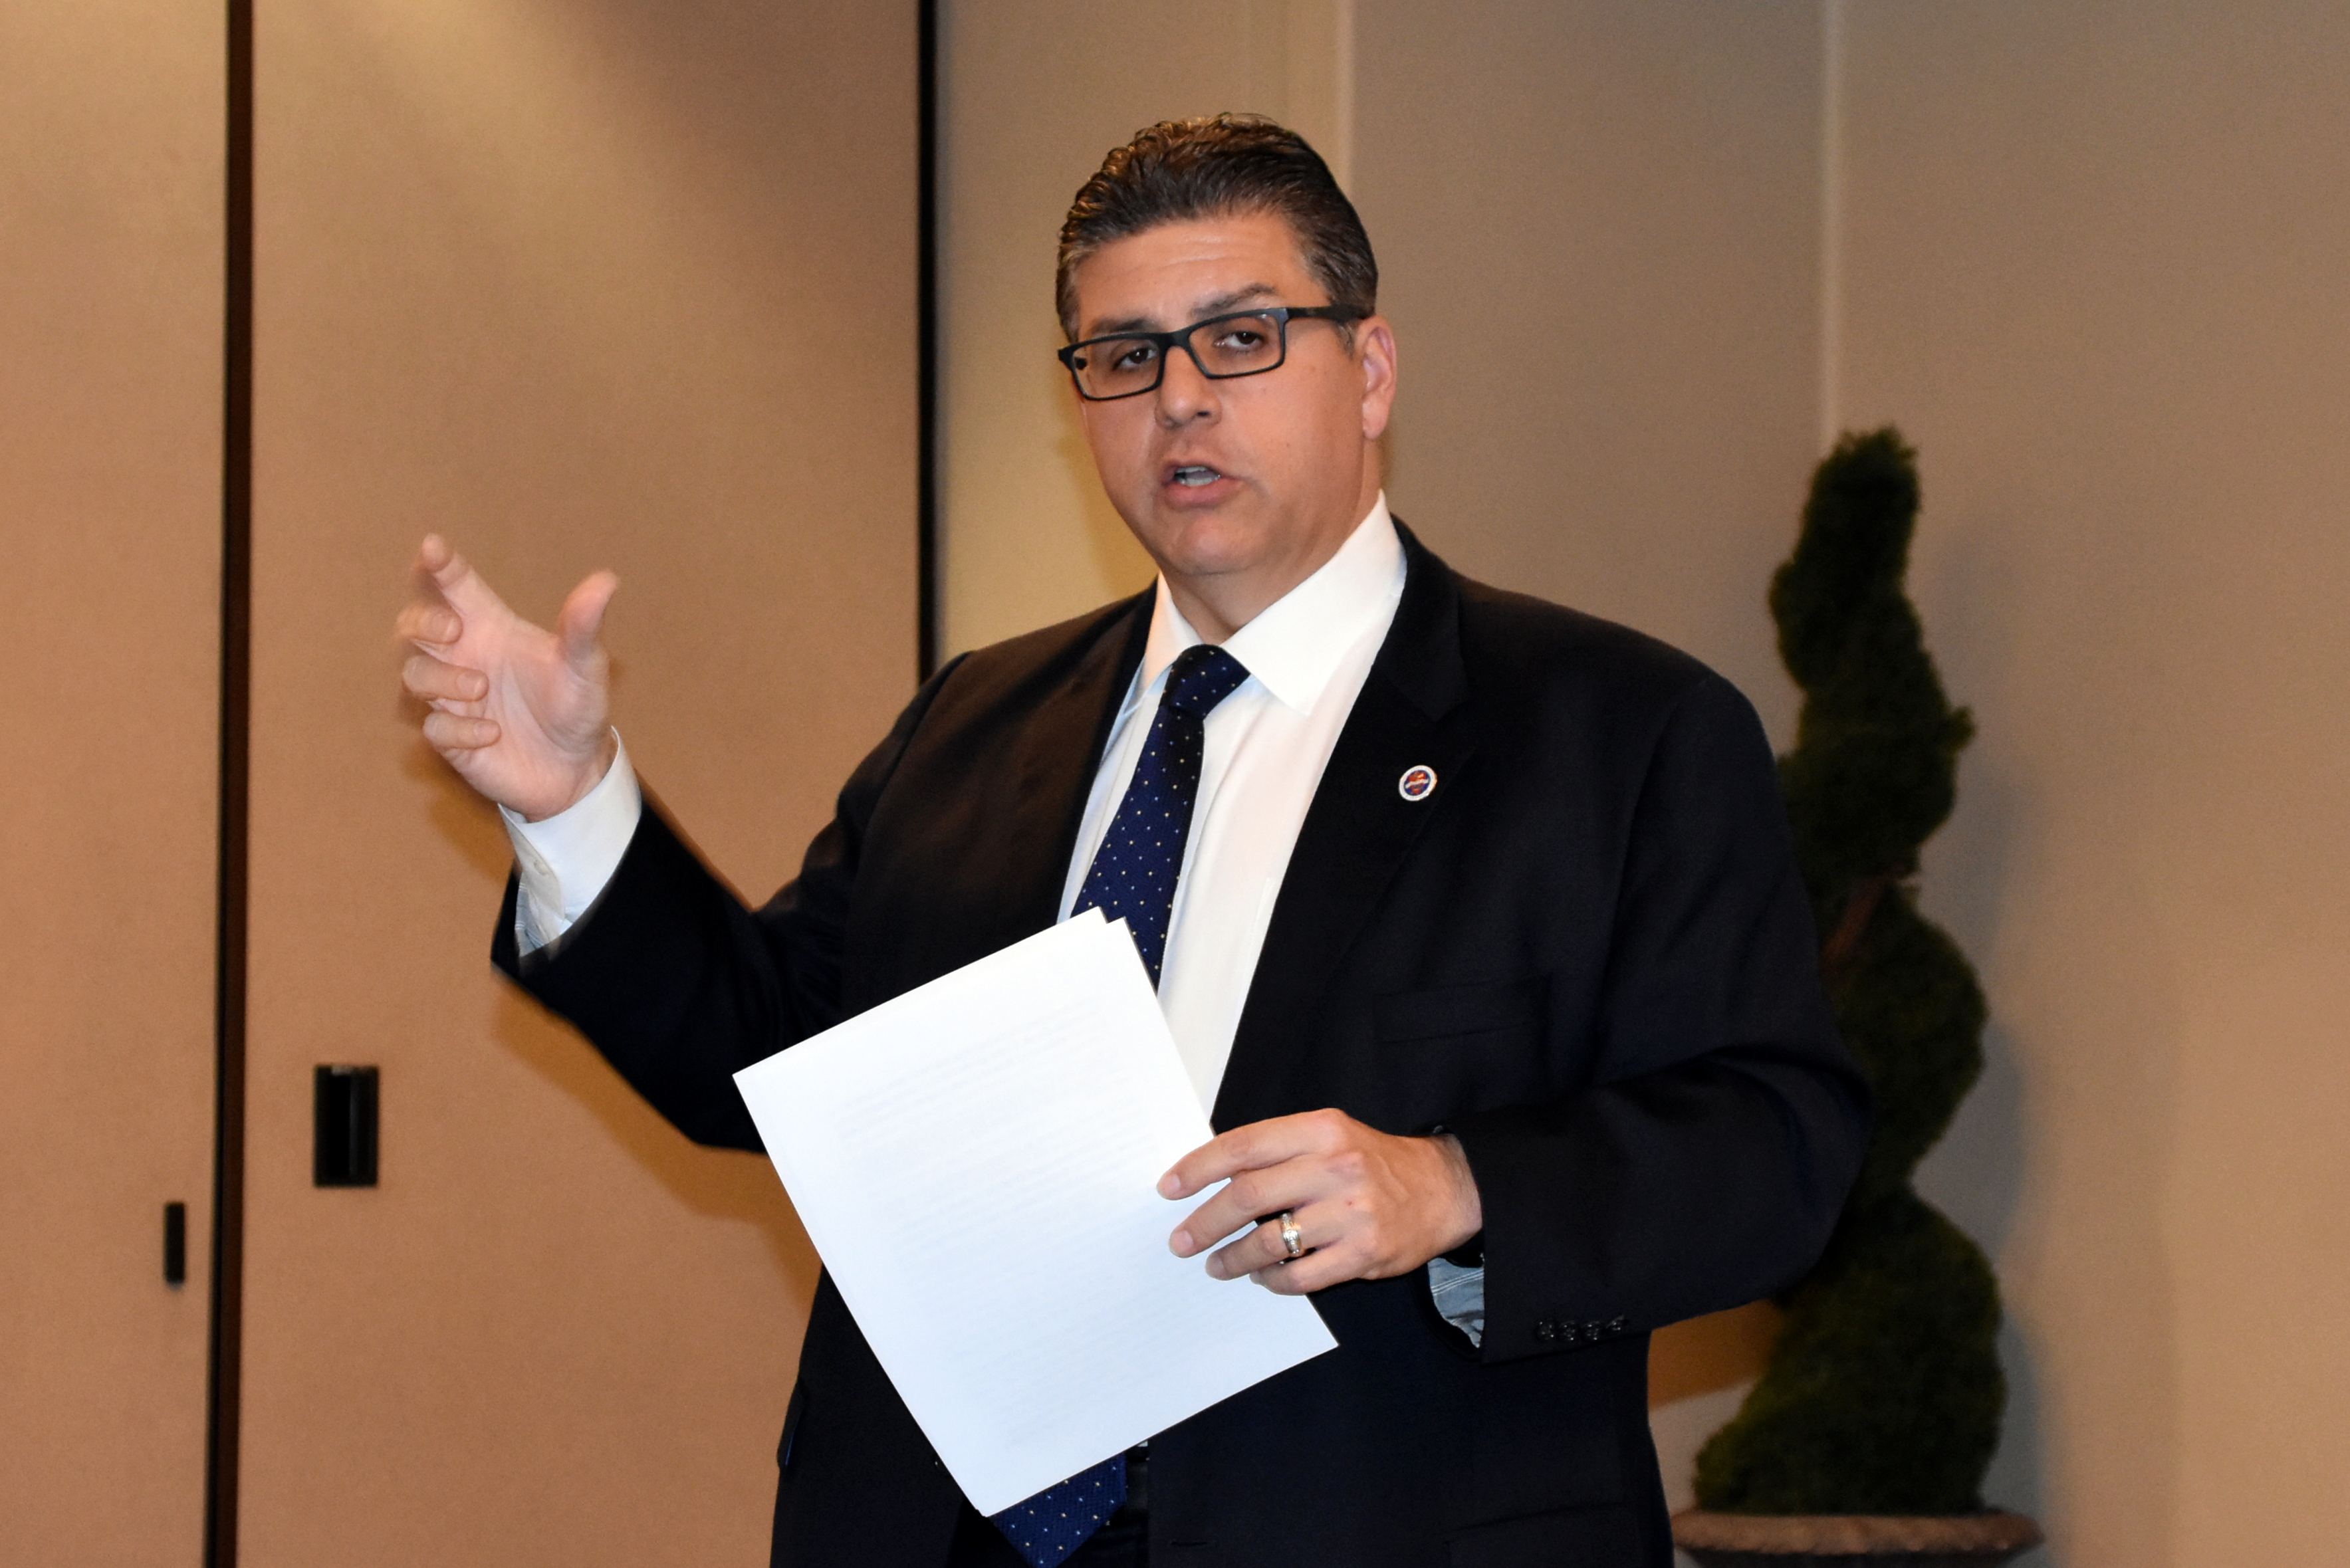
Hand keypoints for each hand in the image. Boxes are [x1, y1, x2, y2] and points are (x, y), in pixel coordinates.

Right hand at [396, 534, 619, 819]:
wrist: (577, 770)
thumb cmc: (576, 707)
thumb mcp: (585, 666)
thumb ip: (584, 626)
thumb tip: (606, 581)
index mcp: (491, 628)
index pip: (453, 586)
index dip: (438, 564)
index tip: (432, 546)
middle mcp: (464, 657)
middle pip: (412, 624)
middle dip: (422, 620)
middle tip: (454, 630)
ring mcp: (452, 699)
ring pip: (413, 673)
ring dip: (441, 678)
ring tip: (481, 689)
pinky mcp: (452, 740)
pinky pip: (433, 728)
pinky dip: (457, 728)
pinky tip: (491, 734)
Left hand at [1159, 1109, 1482, 1294]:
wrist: (1443, 1189)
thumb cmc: (1372, 1163)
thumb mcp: (1329, 1136)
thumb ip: (1279, 1151)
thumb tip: (1212, 1176)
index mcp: (1320, 1130)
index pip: (1244, 1146)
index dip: (1199, 1167)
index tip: (1169, 1188)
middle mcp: (1335, 1166)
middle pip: (1249, 1196)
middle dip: (1205, 1222)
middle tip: (1182, 1240)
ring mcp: (1351, 1212)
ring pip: (1270, 1242)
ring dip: (1234, 1259)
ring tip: (1219, 1265)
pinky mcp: (1365, 1252)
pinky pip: (1301, 1276)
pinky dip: (1273, 1281)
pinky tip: (1264, 1278)